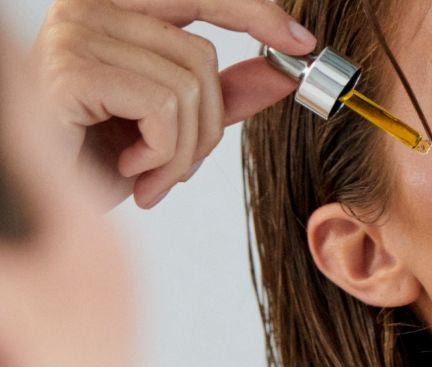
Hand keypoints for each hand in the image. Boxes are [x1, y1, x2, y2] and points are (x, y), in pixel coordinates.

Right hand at [30, 0, 316, 209]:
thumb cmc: (98, 160)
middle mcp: (89, 5)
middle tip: (178, 166)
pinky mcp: (73, 67)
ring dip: (181, 153)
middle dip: (207, 126)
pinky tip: (130, 169)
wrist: (49, 201)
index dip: (253, 13)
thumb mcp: (173, 127)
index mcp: (116, 9)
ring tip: (147, 174)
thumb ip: (222, 95)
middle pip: (202, 56)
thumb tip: (281, 72)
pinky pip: (163, 107)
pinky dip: (160, 153)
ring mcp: (77, 30)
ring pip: (188, 88)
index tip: (301, 45)